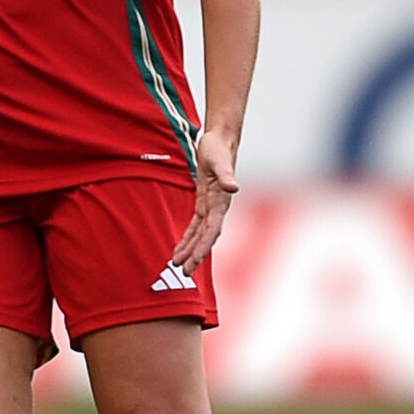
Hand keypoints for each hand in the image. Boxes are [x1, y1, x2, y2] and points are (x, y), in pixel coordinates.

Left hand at [168, 125, 240, 271]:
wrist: (220, 141)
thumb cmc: (219, 150)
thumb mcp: (219, 161)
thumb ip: (226, 175)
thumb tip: (235, 187)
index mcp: (222, 202)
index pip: (212, 230)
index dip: (203, 247)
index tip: (194, 261)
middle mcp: (218, 209)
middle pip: (206, 238)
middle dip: (196, 255)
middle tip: (185, 272)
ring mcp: (211, 207)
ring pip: (200, 235)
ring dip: (190, 250)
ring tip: (178, 265)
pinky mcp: (204, 203)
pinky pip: (195, 226)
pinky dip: (188, 238)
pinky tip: (179, 249)